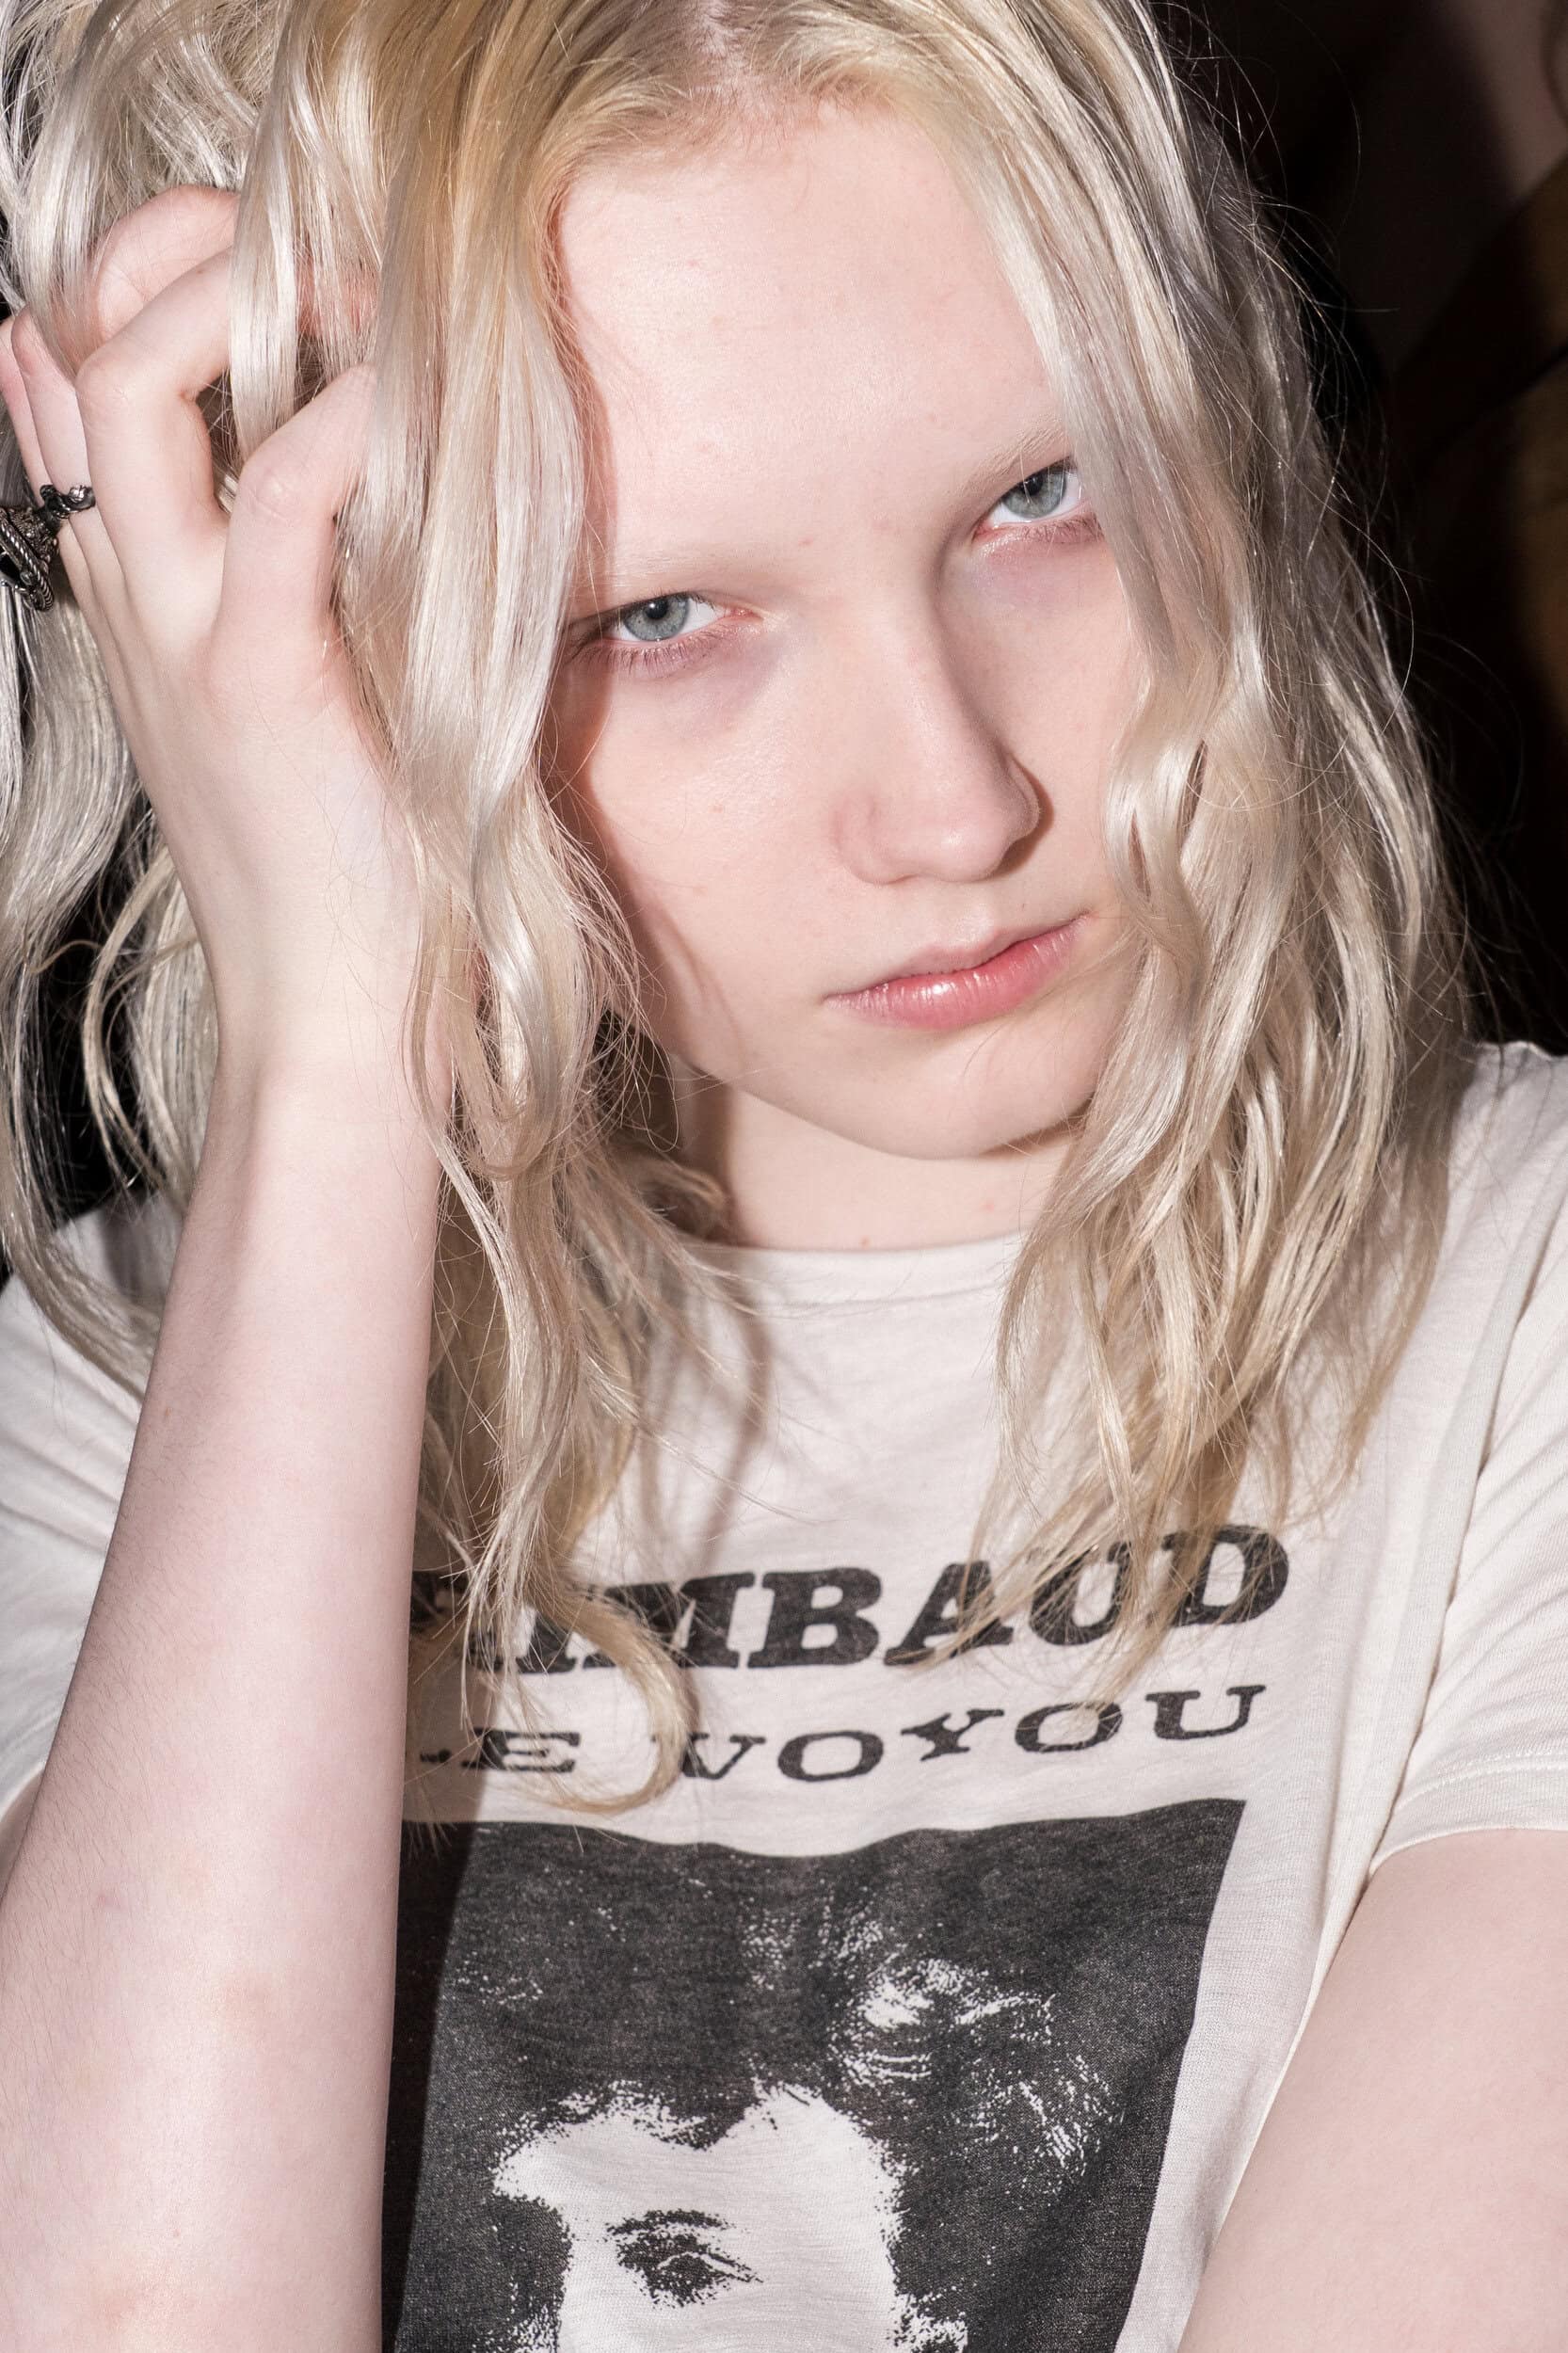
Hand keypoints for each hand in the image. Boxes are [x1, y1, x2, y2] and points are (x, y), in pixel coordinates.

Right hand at [0, 185, 443, 1094]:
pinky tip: (409, 410)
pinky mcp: (262, 674)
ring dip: (231, 297)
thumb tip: (320, 494)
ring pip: (128, 385)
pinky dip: (347, 420)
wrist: (327, 1021)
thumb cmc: (335, 870)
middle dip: (164, 245)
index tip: (240, 258)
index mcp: (133, 597)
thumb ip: (277, 599)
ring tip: (349, 297)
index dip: (115, 279)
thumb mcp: (280, 711)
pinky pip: (281, 490)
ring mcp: (181, 629)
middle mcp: (132, 594)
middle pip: (67, 342)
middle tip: (291, 241)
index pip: (50, 383)